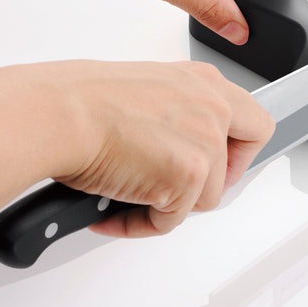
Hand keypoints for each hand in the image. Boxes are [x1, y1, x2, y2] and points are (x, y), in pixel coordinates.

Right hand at [0, 60, 274, 233]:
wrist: (55, 113)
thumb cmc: (85, 99)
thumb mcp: (151, 90)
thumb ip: (182, 111)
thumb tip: (183, 139)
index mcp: (205, 82)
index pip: (252, 122)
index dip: (238, 149)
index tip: (223, 161)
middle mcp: (213, 107)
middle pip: (241, 161)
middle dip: (218, 180)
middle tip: (185, 187)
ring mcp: (205, 142)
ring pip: (205, 197)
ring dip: (170, 203)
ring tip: (131, 191)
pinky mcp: (189, 177)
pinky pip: (171, 221)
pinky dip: (142, 223)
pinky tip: (114, 209)